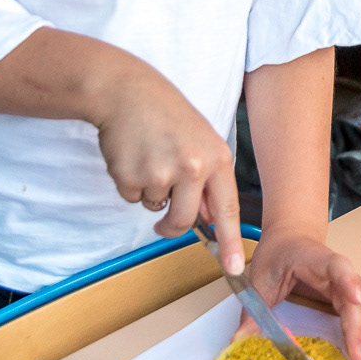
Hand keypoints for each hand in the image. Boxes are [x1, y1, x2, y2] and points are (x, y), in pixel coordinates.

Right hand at [90, 78, 244, 273]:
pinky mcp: (130, 176)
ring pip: (154, 207)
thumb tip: (208, 220)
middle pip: (183, 221)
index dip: (230, 242)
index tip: (234, 268)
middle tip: (163, 220)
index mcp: (216, 158)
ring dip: (149, 191)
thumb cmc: (167, 115)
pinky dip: (130, 183)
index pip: (227, 209)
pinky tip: (132, 155)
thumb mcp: (201, 141)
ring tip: (149, 156)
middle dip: (171, 226)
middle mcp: (192, 167)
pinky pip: (132, 197)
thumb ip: (207, 180)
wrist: (126, 91)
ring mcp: (160, 172)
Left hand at [235, 229, 360, 359]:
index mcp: (317, 260)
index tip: (355, 303)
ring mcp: (349, 281)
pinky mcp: (352, 291)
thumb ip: (251, 311)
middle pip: (360, 293)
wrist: (290, 236)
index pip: (338, 268)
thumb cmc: (276, 255)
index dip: (348, 283)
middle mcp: (339, 270)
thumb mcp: (258, 280)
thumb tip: (237, 343)